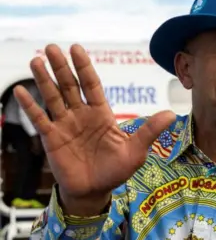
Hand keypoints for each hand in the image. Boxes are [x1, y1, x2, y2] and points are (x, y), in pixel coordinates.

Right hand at [13, 44, 174, 206]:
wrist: (95, 192)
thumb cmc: (116, 171)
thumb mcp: (136, 151)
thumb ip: (149, 131)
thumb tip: (171, 114)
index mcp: (101, 114)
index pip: (91, 85)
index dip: (84, 67)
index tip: (76, 49)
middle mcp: (81, 115)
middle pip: (70, 86)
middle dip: (61, 67)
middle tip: (51, 47)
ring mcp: (65, 125)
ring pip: (53, 97)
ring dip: (44, 79)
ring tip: (36, 60)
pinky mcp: (51, 138)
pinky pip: (39, 119)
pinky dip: (30, 105)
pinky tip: (20, 91)